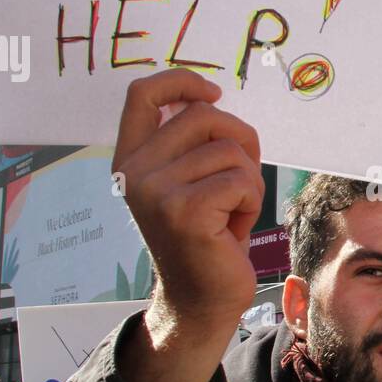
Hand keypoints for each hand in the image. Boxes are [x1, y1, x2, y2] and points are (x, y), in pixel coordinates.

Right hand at [112, 70, 264, 381]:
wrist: (200, 300)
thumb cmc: (206, 236)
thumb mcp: (188, 180)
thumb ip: (189, 142)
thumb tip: (211, 97)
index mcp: (130, 159)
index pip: (142, 95)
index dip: (181, 80)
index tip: (214, 92)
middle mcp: (135, 172)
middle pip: (204, 115)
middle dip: (240, 140)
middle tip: (241, 179)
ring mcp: (156, 191)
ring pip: (230, 150)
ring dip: (247, 179)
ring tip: (231, 211)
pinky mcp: (185, 211)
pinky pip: (242, 180)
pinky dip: (250, 202)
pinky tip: (233, 227)